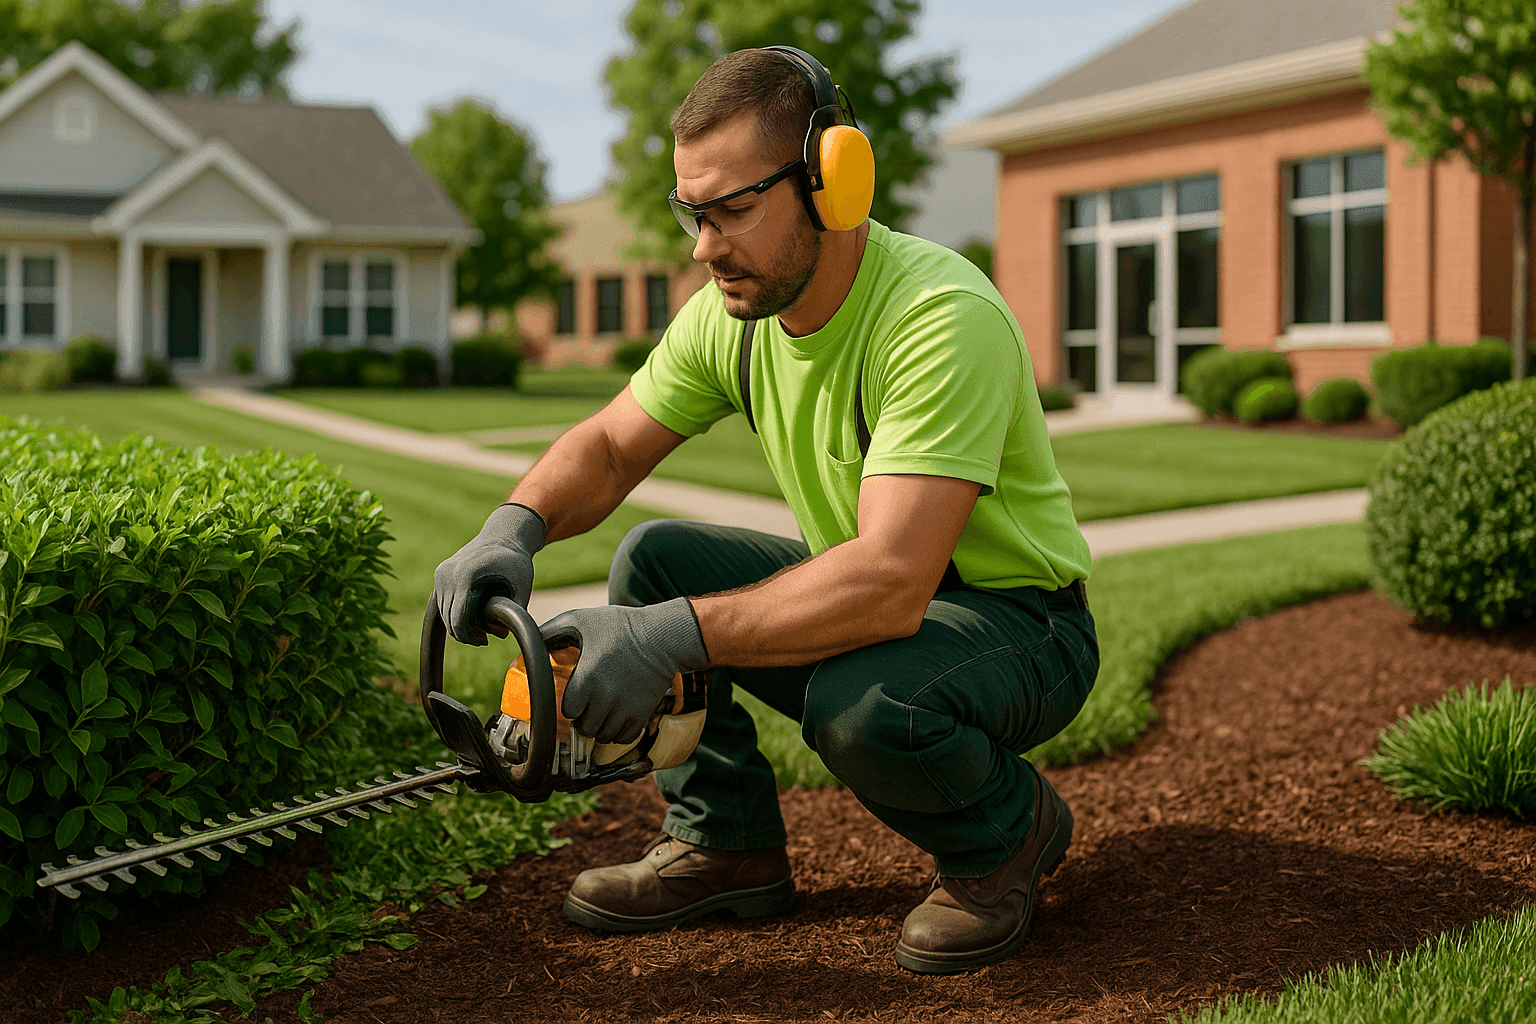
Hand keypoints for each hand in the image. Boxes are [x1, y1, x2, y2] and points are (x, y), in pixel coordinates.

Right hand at [433, 503, 545, 644]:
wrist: (503, 536)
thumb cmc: (516, 563)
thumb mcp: (522, 588)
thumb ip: (514, 612)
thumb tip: (503, 635)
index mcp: (466, 576)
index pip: (458, 620)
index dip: (470, 636)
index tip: (485, 641)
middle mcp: (449, 573)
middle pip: (448, 619)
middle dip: (465, 634)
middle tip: (484, 639)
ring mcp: (442, 572)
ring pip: (444, 612)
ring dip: (459, 624)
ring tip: (480, 629)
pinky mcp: (440, 572)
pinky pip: (443, 602)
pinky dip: (454, 612)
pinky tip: (472, 616)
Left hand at [540, 598, 709, 744]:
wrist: (663, 637)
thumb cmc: (620, 626)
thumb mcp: (581, 619)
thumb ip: (551, 631)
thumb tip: (529, 643)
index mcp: (587, 679)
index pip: (568, 711)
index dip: (570, 706)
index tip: (575, 698)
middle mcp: (606, 699)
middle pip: (585, 727)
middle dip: (583, 719)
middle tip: (587, 707)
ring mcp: (626, 710)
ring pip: (603, 736)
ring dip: (599, 728)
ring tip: (601, 714)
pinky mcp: (643, 714)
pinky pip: (624, 738)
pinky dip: (618, 734)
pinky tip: (617, 720)